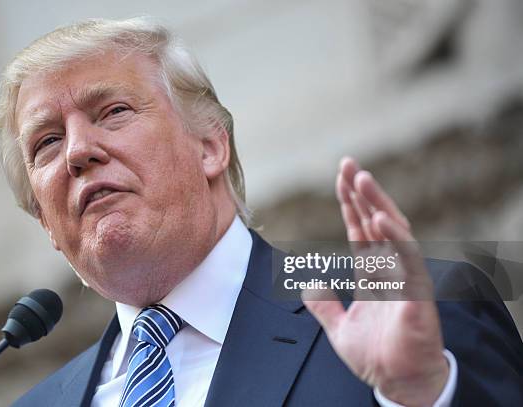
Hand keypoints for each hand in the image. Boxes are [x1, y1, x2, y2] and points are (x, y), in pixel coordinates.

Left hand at [302, 157, 449, 405]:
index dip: (350, 205)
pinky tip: (379, 219)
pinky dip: (394, 238)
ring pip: (393, 231)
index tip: (340, 178)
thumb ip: (322, 304)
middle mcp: (389, 269)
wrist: (398, 383)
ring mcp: (404, 277)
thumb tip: (307, 281)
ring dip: (376, 204)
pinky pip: (407, 259)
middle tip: (347, 163)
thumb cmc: (375, 356)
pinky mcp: (417, 293)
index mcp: (373, 274)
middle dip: (361, 192)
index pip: (360, 230)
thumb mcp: (338, 327)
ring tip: (360, 179)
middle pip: (375, 221)